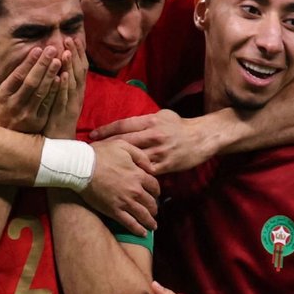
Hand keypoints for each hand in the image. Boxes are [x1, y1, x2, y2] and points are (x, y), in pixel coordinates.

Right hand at [0, 42, 61, 133]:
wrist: (5, 140)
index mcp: (2, 97)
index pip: (17, 76)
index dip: (28, 62)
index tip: (38, 49)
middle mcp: (14, 106)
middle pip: (31, 82)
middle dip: (42, 64)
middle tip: (52, 49)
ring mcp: (27, 114)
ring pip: (41, 92)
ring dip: (50, 75)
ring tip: (59, 60)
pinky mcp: (38, 121)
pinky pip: (48, 103)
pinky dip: (54, 90)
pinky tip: (61, 78)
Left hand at [43, 39, 86, 140]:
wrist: (60, 144)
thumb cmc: (57, 120)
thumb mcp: (62, 99)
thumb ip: (63, 84)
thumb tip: (60, 67)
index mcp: (77, 91)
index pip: (81, 68)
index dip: (78, 53)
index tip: (74, 38)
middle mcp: (77, 96)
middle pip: (79, 72)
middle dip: (75, 55)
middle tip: (70, 38)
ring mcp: (71, 105)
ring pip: (72, 83)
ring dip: (70, 67)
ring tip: (65, 52)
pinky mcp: (64, 114)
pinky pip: (64, 99)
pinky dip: (63, 87)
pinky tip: (61, 76)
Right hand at [80, 138, 158, 234]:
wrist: (81, 166)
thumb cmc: (100, 154)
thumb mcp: (123, 146)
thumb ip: (140, 155)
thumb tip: (151, 168)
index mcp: (138, 175)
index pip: (154, 186)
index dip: (156, 191)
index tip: (155, 194)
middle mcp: (135, 190)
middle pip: (151, 202)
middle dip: (154, 207)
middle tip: (153, 211)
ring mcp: (125, 202)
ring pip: (143, 215)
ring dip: (150, 221)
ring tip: (152, 226)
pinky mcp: (113, 211)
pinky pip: (129, 223)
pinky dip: (138, 230)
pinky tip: (143, 233)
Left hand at [89, 109, 216, 174]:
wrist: (202, 138)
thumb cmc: (179, 125)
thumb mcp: (162, 115)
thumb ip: (144, 120)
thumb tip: (124, 124)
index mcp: (151, 121)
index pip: (123, 125)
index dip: (106, 130)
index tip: (92, 135)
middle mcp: (153, 136)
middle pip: (124, 142)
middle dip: (106, 147)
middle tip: (91, 153)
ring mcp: (159, 152)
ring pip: (132, 158)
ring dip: (117, 163)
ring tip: (102, 166)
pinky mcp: (165, 166)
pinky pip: (145, 171)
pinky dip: (133, 174)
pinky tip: (122, 177)